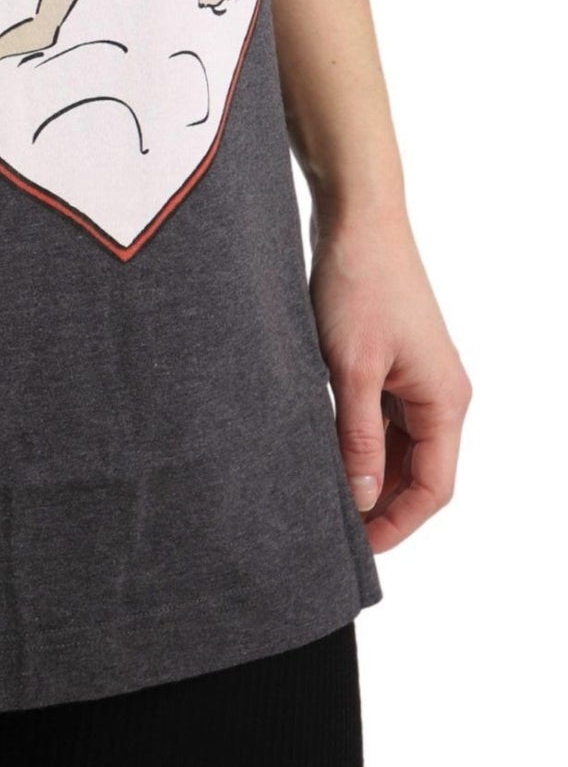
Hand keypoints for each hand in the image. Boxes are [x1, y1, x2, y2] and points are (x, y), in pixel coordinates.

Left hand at [310, 205, 470, 554]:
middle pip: (418, 473)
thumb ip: (358, 438)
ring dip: (367, 473)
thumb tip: (363, 499)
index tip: (358, 548)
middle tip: (331, 529)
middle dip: (380, 505)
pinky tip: (324, 451)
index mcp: (445, 400)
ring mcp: (417, 378)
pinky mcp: (392, 363)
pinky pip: (382, 419)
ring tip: (322, 496)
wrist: (356, 218)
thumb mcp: (351, 368)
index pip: (433, 488)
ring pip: (398, 448)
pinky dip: (358, 441)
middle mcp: (440, 394)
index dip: (398, 524)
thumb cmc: (358, 284)